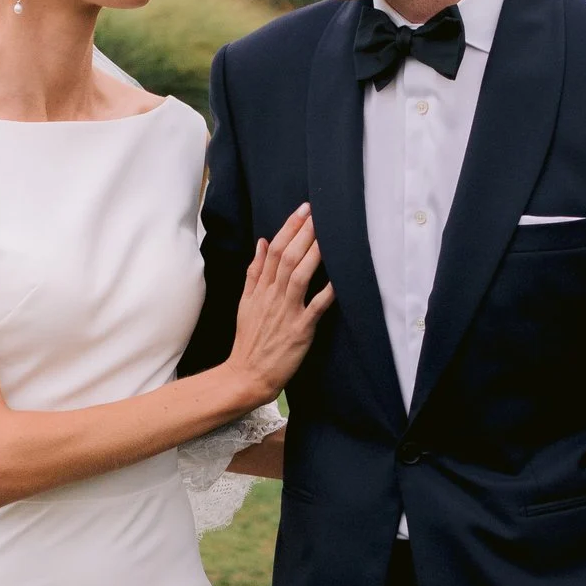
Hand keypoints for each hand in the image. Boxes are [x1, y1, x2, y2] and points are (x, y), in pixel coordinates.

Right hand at [227, 205, 332, 406]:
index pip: (274, 250)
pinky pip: (315, 307)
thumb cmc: (249, 340)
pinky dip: (327, 292)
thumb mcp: (246, 302)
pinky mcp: (299, 330)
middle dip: (303, 232)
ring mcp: (286, 312)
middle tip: (318, 211)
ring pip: (299, 275)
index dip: (289, 228)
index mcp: (260, 288)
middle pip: (287, 257)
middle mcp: (272, 296)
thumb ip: (254, 272)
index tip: (302, 210)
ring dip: (314, 252)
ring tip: (327, 233)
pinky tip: (339, 277)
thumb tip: (262, 242)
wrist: (246, 375)